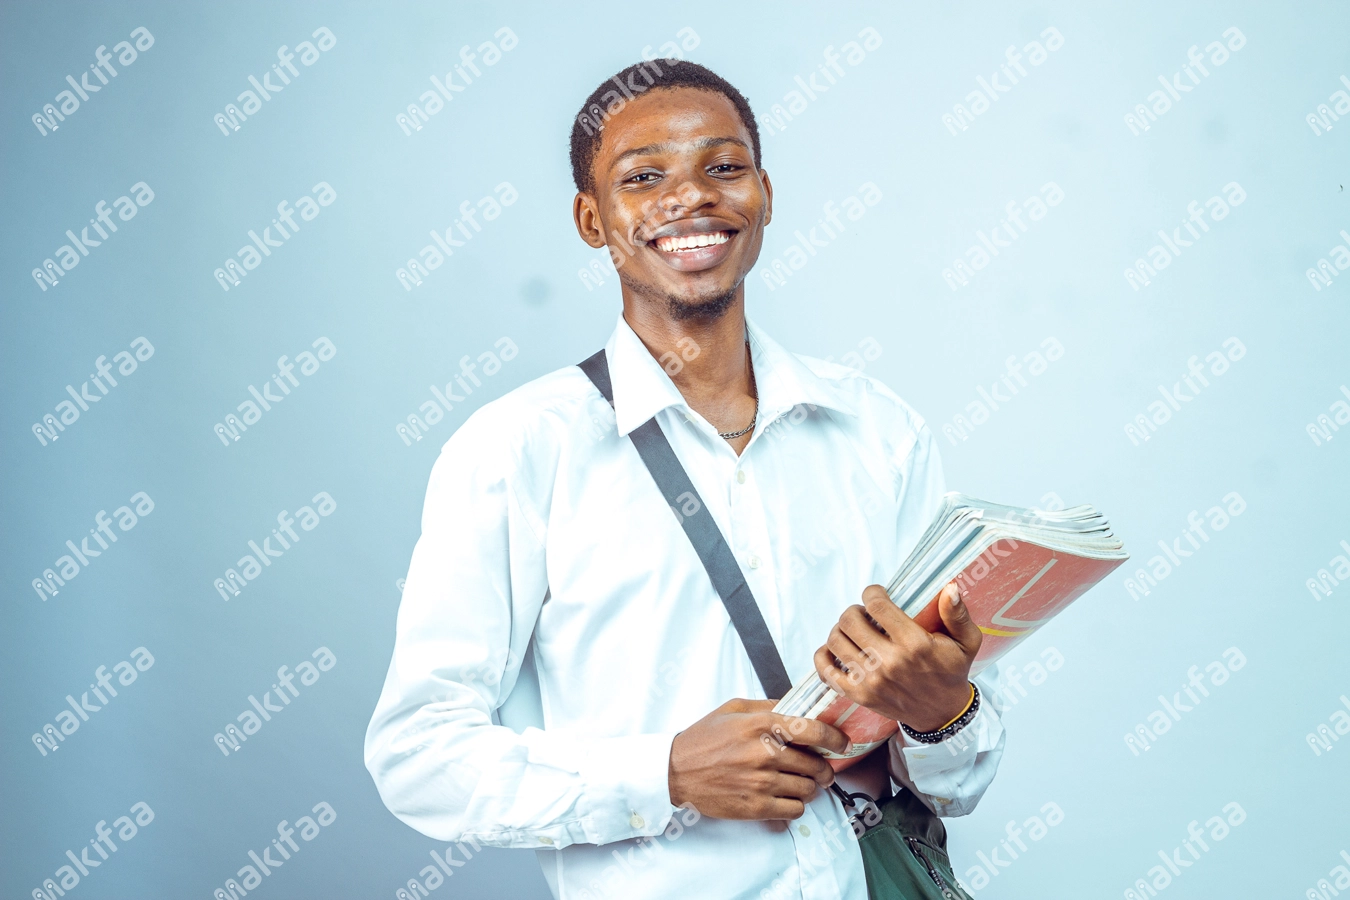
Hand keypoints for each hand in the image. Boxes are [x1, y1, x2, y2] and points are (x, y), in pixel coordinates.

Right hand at [668, 698, 849, 819]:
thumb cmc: (703, 739)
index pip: (812, 730)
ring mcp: (761, 783)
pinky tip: (786, 797)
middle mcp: (764, 753)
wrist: (675, 771)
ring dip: (810, 786)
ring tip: (801, 782)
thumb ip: (767, 706)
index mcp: (760, 725)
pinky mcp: (756, 807)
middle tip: (820, 768)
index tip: (842, 742)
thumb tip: (796, 707)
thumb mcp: (733, 709)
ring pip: (809, 789)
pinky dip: (796, 805)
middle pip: (816, 764)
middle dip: (823, 767)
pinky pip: (794, 810)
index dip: (834, 737)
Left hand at [813, 582, 980, 732]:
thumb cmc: (952, 672)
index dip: (872, 592)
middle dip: (855, 610)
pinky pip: (826, 670)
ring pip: (835, 640)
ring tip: (854, 631)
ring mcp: (871, 681)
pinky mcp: (858, 695)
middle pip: (850, 620)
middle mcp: (889, 662)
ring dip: (841, 629)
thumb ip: (958, 614)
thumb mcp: (967, 642)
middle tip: (865, 615)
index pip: (877, 605)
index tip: (876, 594)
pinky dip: (824, 655)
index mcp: (915, 644)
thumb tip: (949, 588)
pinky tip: (835, 649)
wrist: (942, 714)